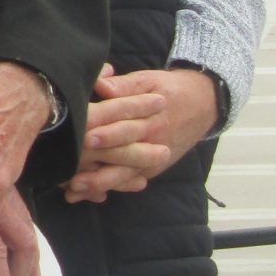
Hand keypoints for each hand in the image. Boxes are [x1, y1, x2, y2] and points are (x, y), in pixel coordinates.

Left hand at [61, 65, 218, 202]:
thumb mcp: (147, 80)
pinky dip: (109, 188)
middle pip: (123, 148)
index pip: (122, 118)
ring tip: (75, 187)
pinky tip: (88, 196)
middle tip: (73, 164)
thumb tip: (101, 84)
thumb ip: (122, 85)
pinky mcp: (149, 169)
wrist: (201, 105)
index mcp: (149, 113)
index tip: (83, 131)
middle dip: (99, 158)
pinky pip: (129, 181)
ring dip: (100, 181)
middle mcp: (151, 138)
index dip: (102, 124)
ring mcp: (151, 157)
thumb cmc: (166, 90)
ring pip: (125, 172)